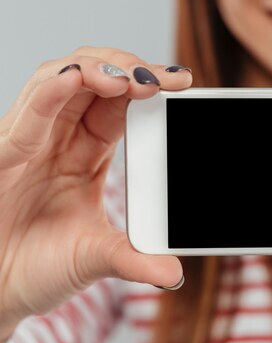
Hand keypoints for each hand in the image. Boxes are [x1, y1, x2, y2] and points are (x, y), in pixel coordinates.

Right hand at [0, 47, 190, 335]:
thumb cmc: (36, 268)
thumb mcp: (95, 259)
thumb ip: (134, 259)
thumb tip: (174, 274)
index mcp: (85, 153)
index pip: (120, 104)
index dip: (148, 87)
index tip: (183, 84)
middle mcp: (58, 139)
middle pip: (94, 81)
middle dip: (130, 67)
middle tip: (166, 78)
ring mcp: (30, 141)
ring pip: (61, 80)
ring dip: (98, 69)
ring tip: (131, 78)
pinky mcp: (4, 153)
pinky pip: (30, 112)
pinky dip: (53, 90)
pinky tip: (77, 78)